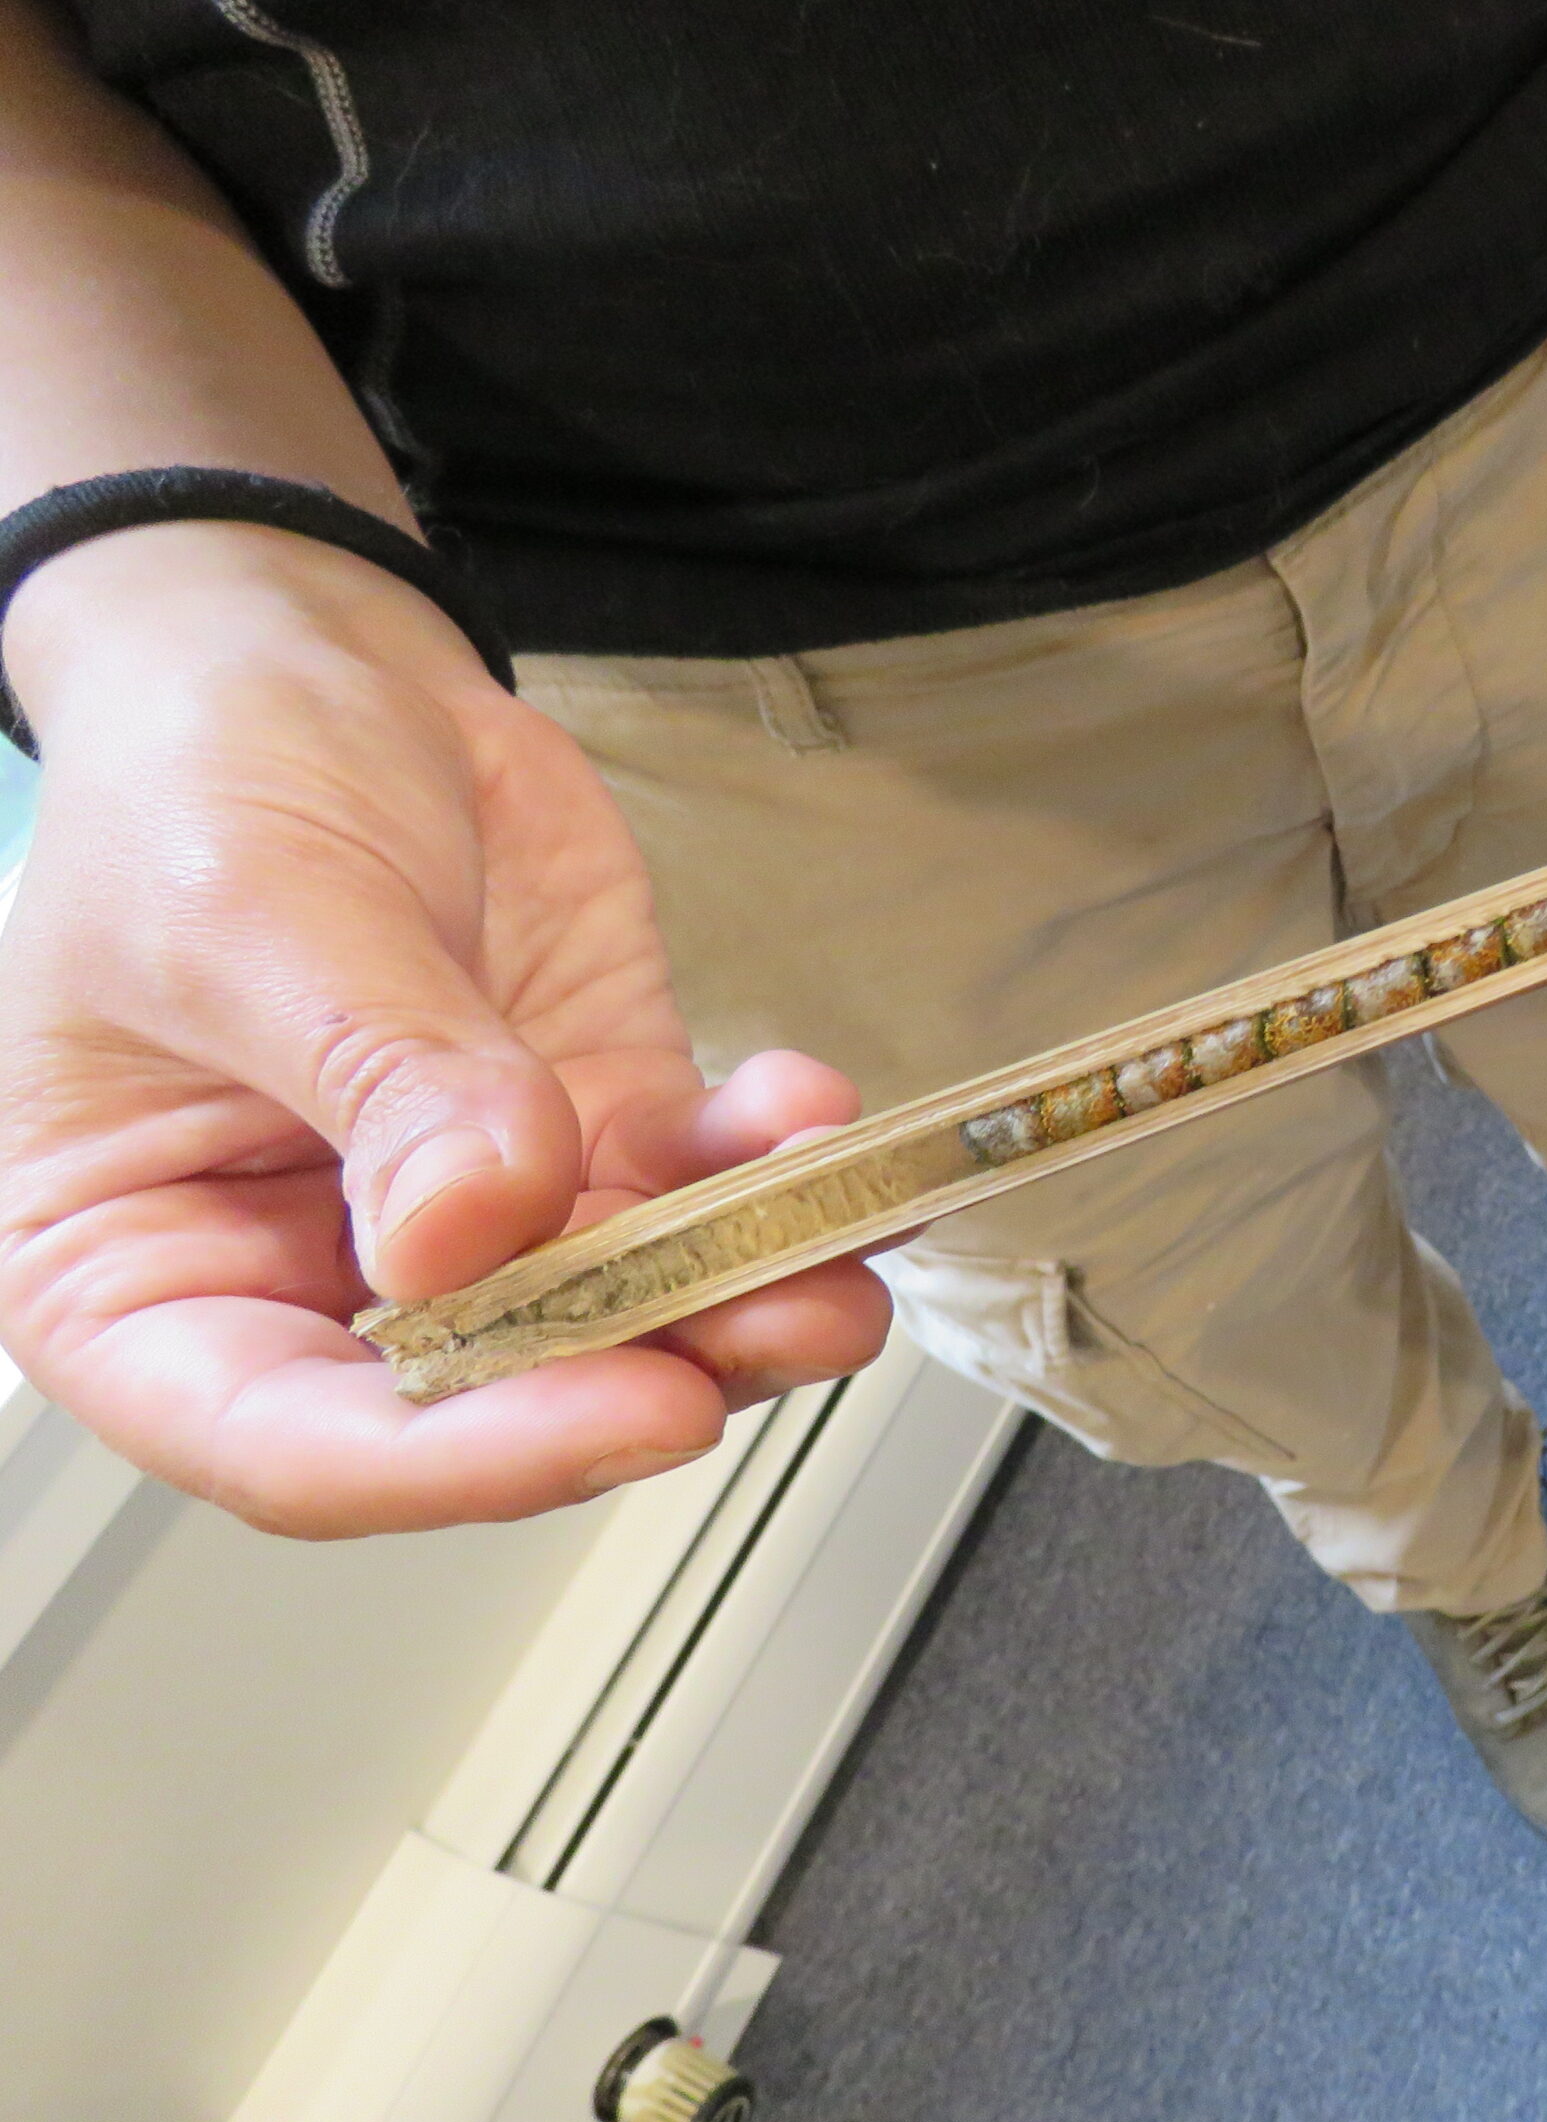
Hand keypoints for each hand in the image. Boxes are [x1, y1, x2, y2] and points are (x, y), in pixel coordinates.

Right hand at [0, 524, 890, 1533]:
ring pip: (622, 1316)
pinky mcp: (589, 1133)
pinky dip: (769, 1171)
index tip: (616, 1414)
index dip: (459, 1461)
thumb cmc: (198, 779)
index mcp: (136, 1269)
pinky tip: (805, 1114)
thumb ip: (379, 1076)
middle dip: (643, 1374)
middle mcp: (308, 1275)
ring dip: (744, 1295)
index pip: (288, 1439)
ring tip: (835, 1261)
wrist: (312, 661)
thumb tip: (476, 1232)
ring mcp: (471, 1215)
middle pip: (485, 1398)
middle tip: (772, 1327)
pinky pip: (696, 1189)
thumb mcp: (257, 912)